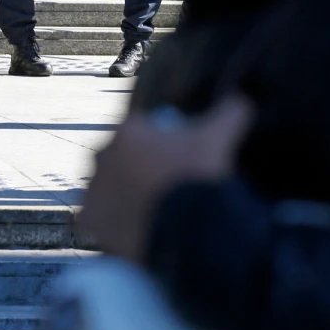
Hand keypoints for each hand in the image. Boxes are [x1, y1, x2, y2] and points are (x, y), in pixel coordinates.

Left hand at [78, 94, 254, 261]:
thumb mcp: (220, 138)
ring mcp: (93, 188)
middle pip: (123, 160)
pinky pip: (97, 218)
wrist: (186, 229)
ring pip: (108, 188)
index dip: (163, 145)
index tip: (179, 162)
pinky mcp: (88, 219)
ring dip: (124, 195)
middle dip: (139, 170)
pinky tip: (132, 228)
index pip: (143, 131)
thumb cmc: (199, 178)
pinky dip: (111, 222)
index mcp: (128, 130)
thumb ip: (230, 112)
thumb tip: (241, 100)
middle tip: (166, 190)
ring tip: (152, 212)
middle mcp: (102, 155)